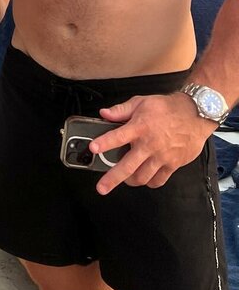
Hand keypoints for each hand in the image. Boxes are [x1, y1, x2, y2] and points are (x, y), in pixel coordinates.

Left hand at [89, 92, 212, 194]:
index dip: (105, 143)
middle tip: (102, 187)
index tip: (93, 148)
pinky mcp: (173, 164)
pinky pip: (159, 180)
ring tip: (124, 179)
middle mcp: (149, 145)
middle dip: (112, 178)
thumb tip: (104, 113)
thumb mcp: (141, 102)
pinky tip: (144, 178)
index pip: (118, 136)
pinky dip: (149, 182)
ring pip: (142, 177)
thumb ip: (121, 110)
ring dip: (130, 181)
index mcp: (139, 127)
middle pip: (128, 166)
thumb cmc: (168, 108)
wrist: (195, 114)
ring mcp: (161, 157)